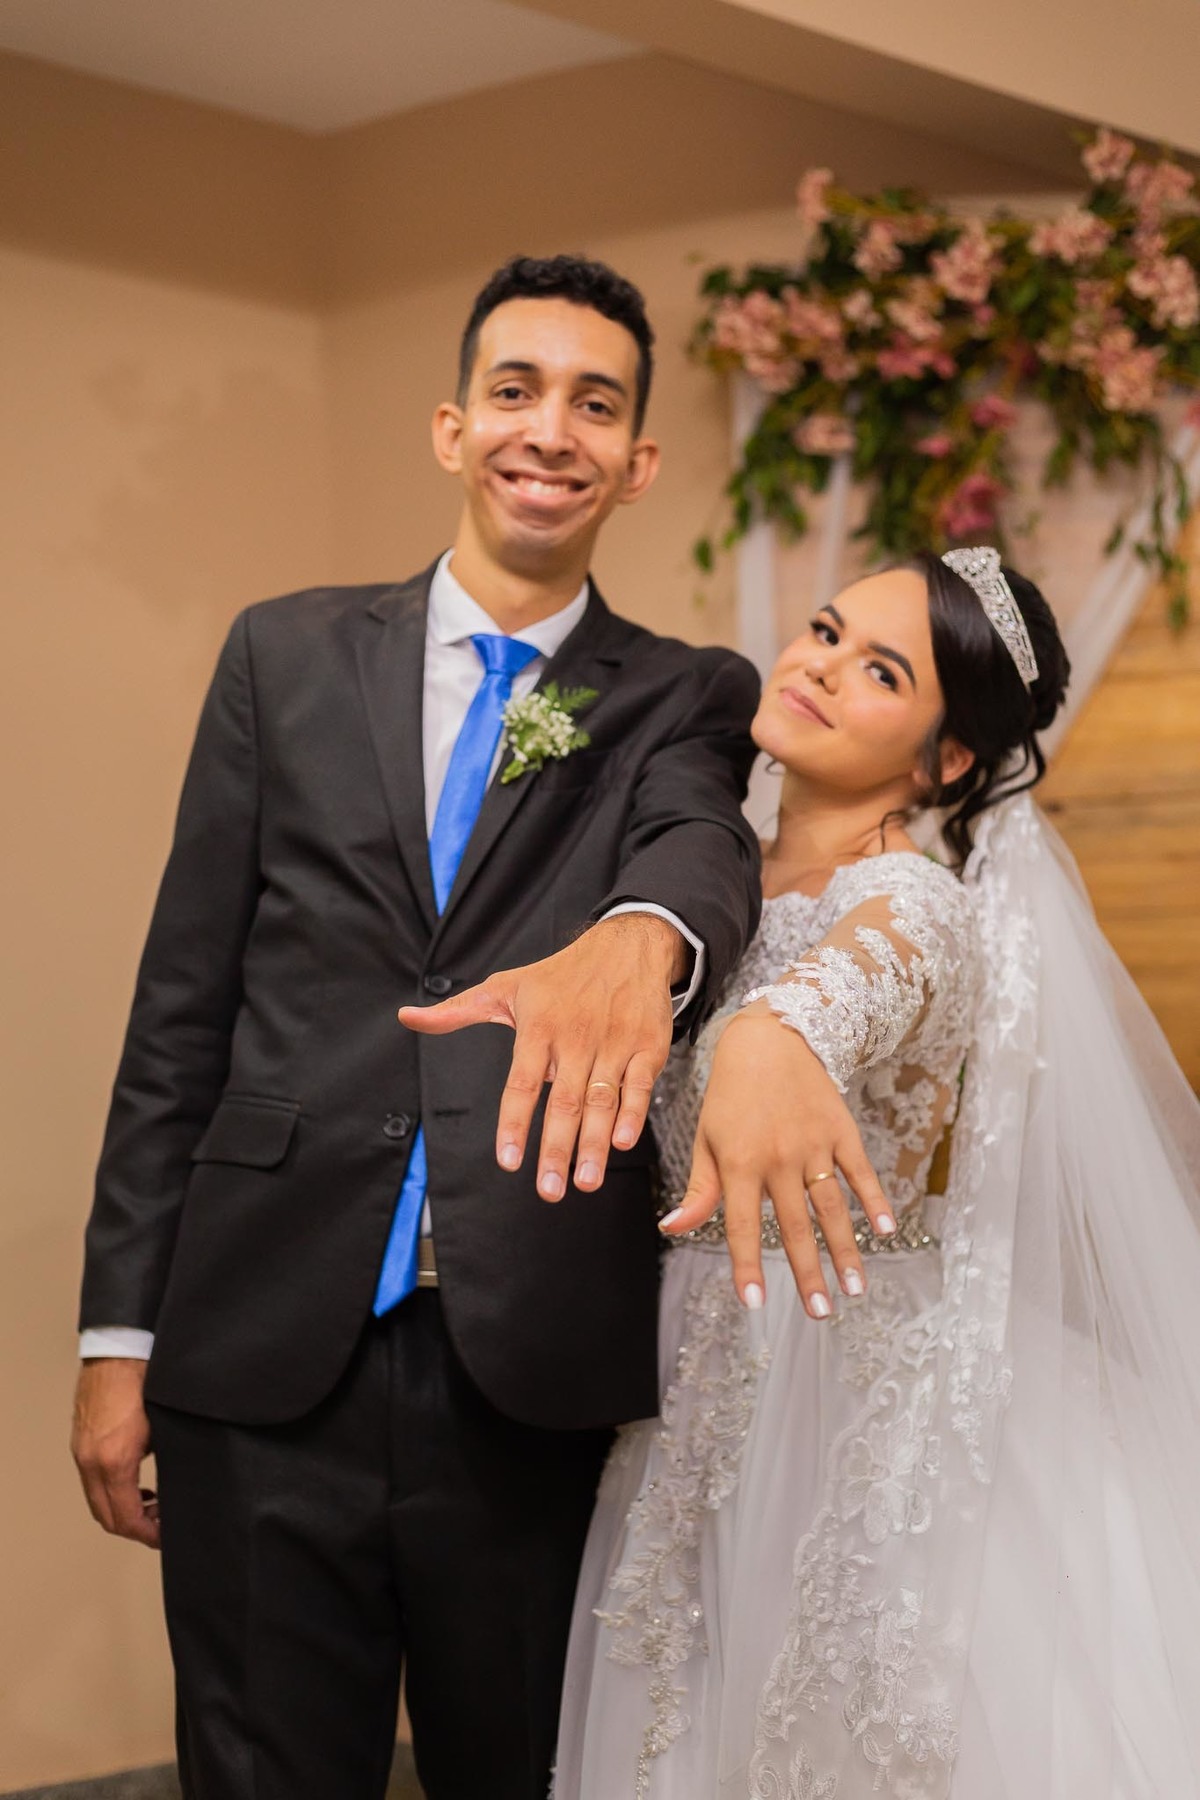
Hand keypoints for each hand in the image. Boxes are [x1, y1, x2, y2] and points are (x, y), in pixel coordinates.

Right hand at [71, 1359, 159, 1549]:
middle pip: (107, 1517)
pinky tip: (135, 1483)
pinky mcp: (81, 1443)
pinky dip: (112, 1493)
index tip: (166, 1535)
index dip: (148, 1533)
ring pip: (97, 1502)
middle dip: (135, 1528)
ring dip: (122, 1511)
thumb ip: (167, 1461)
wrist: (118, 1350)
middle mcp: (92, 1462)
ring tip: (151, 1503)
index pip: (126, 1518)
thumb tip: (177, 1486)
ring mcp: (82, 1453)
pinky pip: (92, 1483)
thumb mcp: (166, 1428)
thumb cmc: (148, 1381)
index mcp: (115, 1461)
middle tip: (161, 1523)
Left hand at [399, 914, 681, 1199]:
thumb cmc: (561, 975)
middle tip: (550, 1191)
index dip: (515, 1124)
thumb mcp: (505, 988)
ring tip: (584, 1182)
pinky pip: (639, 1086)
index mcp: (538, 1029)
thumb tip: (407, 1018)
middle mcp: (576, 1038)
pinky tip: (621, 1142)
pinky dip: (632, 1115)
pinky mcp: (647, 1046)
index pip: (522, 1084)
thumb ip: (457, 1012)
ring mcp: (613, 1043)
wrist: (627, 946)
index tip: (508, 1161)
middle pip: (565, 1102)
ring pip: (602, 1101)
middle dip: (557, 1150)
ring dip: (594, 1144)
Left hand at [660, 1004, 894, 1319]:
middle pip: (794, 1226)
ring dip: (845, 1251)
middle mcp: (778, 1158)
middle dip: (807, 1273)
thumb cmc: (729, 1094)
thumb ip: (698, 1189)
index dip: (746, 1265)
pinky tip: (886, 1231)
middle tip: (820, 1313)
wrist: (770, 1037)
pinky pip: (860, 1172)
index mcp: (739, 1162)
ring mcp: (814, 1144)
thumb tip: (672, 1228)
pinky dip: (875, 1201)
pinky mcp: (841, 1130)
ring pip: (832, 1207)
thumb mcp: (705, 1137)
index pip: (740, 1225)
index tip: (754, 1303)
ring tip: (855, 1290)